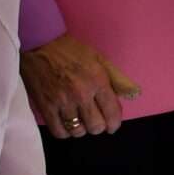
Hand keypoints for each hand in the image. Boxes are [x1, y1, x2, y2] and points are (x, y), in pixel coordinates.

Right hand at [21, 34, 139, 139]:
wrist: (39, 43)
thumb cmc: (70, 50)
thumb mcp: (99, 59)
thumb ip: (117, 78)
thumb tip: (134, 94)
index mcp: (97, 80)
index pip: (112, 113)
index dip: (114, 123)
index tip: (111, 126)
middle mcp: (81, 93)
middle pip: (96, 126)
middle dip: (98, 126)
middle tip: (94, 121)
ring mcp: (62, 101)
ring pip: (78, 131)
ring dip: (80, 129)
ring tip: (78, 121)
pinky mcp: (45, 106)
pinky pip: (59, 131)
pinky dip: (64, 131)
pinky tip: (65, 124)